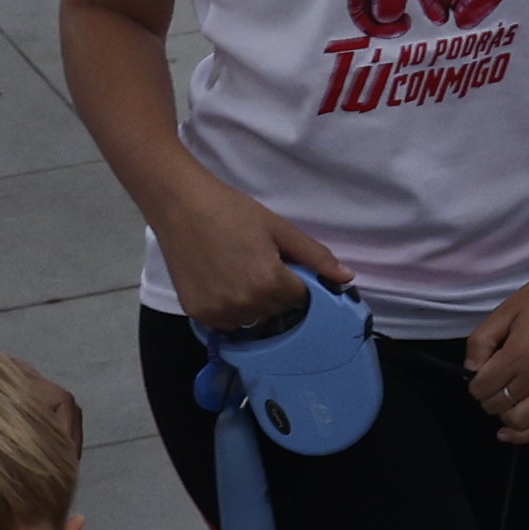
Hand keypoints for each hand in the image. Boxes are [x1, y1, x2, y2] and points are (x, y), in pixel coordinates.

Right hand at [153, 179, 345, 340]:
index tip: (283, 266)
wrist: (181, 206)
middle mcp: (246, 304)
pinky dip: (230, 310)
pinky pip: (226, 323)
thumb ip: (314, 256)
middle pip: (277, 311)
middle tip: (259, 264)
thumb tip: (347, 278)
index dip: (296, 282)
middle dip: (276, 293)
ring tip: (240, 272)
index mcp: (270, 283)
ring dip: (254, 304)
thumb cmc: (232, 211)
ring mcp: (219, 313)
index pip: (300, 299)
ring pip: (252, 319)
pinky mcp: (197, 314)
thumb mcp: (279, 228)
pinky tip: (223, 283)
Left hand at [463, 264, 528, 442]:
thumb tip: (471, 369)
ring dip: (504, 416)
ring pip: (519, 423)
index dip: (474, 381)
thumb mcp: (507, 309)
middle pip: (497, 406)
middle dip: (486, 396)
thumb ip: (481, 340)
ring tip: (503, 400)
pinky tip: (511, 432)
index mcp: (519, 354)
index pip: (482, 387)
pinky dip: (526, 434)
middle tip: (491, 380)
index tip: (479, 371)